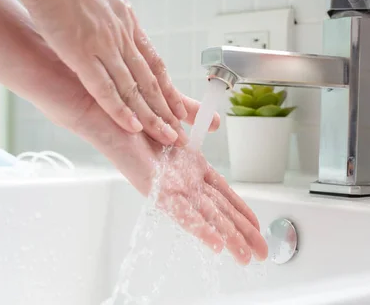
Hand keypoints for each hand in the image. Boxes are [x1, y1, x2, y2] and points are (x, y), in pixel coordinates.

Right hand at [13, 0, 186, 146]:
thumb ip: (109, 10)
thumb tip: (110, 15)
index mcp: (126, 21)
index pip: (154, 62)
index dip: (167, 88)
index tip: (179, 106)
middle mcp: (122, 36)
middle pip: (150, 80)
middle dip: (168, 109)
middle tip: (182, 131)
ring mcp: (104, 45)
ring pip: (134, 88)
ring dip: (151, 115)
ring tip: (167, 137)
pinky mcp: (80, 52)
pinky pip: (104, 87)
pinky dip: (119, 109)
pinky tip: (132, 126)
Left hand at [71, 92, 267, 264]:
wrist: (109, 111)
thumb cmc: (137, 114)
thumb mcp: (176, 114)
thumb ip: (198, 116)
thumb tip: (216, 121)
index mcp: (192, 167)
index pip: (224, 194)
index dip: (242, 210)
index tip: (257, 226)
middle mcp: (184, 181)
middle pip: (221, 211)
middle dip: (243, 233)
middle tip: (261, 252)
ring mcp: (171, 187)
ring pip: (207, 217)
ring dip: (228, 238)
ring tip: (244, 257)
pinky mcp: (156, 189)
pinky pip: (182, 212)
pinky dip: (200, 229)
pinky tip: (216, 244)